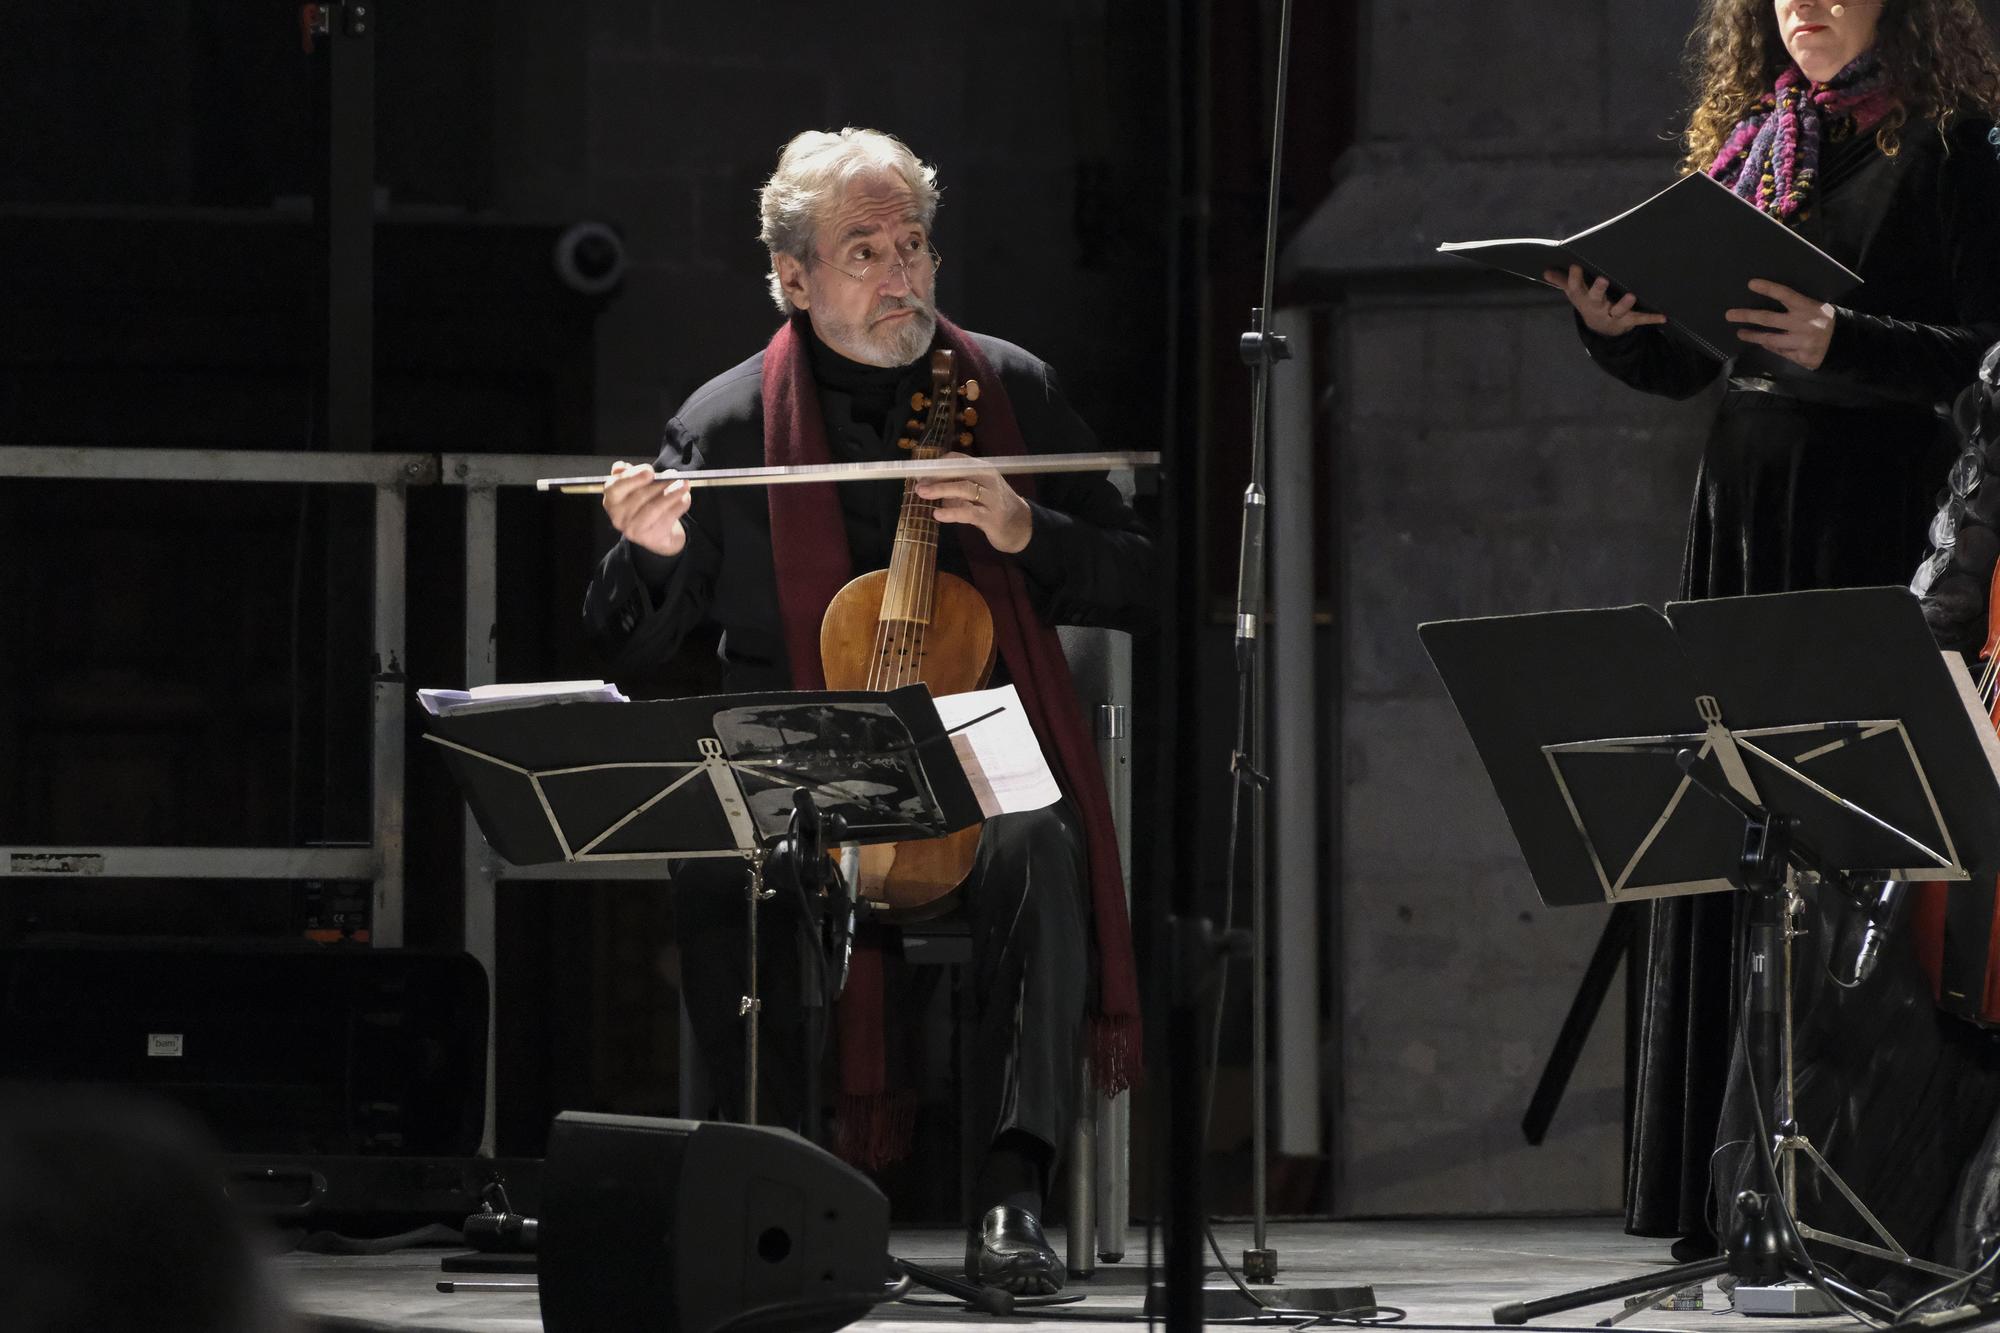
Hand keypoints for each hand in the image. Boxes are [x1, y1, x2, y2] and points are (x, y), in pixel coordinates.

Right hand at [602, 461, 690, 557]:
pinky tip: (685, 497)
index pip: (614, 488)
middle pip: (639, 497)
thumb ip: (628, 475)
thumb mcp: (634, 487)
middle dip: (659, 484)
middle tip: (674, 475)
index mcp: (612, 500)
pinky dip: (679, 505)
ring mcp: (633, 529)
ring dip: (672, 494)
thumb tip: (621, 466)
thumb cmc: (645, 504)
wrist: (656, 533)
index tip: (650, 471)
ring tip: (683, 484)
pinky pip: (667, 518)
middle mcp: (618, 516)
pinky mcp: (649, 538)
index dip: (632, 478)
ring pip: (654, 508)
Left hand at [915, 453, 1032, 553]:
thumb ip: (955, 487)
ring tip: (922, 494)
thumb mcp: (976, 491)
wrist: (1020, 526)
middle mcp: (989, 479)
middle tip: (917, 484)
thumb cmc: (992, 506)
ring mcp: (992, 498)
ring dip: (941, 489)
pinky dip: (952, 512)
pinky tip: (938, 515)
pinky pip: (969, 513)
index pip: (957, 460)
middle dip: (936, 476)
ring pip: (964, 488)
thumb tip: (926, 484)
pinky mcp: (992, 518)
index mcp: (983, 469)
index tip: (920, 473)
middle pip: (960, 472)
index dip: (937, 465)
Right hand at [1544, 264, 1665, 337]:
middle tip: (1602, 279)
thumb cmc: (1589, 303)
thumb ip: (1563, 281)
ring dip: (1624, 304)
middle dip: (1598, 290)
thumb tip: (1546, 271)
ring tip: (1631, 295)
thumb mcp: (1575, 293)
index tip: (1576, 265)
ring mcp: (1612, 315)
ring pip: (1618, 310)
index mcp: (1583, 299)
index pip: (1576, 288)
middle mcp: (1597, 308)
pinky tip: (1663, 316)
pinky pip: (1639, 319)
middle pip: (1595, 299)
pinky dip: (1651, 318)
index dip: (1575, 278)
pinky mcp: (1627, 321)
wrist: (1601, 329)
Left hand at [1726, 279, 1835, 369]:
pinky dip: (1771, 347)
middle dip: (1747, 316)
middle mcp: (1803, 324)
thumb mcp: (1818, 307)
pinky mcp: (1801, 357)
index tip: (1751, 284)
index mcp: (1809, 307)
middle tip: (1729, 315)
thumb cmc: (1828, 321)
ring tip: (1740, 333)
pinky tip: (1762, 343)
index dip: (1768, 288)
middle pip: (1768, 319)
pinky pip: (1780, 352)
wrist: (1846, 343)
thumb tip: (1772, 300)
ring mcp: (1801, 342)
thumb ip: (1798, 306)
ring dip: (1753, 336)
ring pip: (1770, 339)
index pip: (1785, 294)